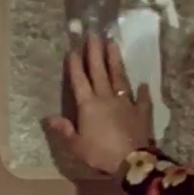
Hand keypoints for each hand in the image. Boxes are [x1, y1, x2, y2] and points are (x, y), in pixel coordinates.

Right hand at [46, 33, 152, 174]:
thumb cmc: (100, 154)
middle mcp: (106, 98)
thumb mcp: (77, 146)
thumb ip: (65, 130)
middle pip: (99, 71)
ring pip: (119, 77)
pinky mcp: (141, 111)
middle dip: (95, 52)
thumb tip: (50, 118)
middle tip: (94, 33)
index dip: (75, 65)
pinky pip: (141, 99)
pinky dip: (142, 91)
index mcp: (88, 105)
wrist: (132, 160)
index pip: (79, 80)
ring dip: (115, 60)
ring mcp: (125, 103)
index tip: (73, 49)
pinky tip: (143, 83)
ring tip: (113, 44)